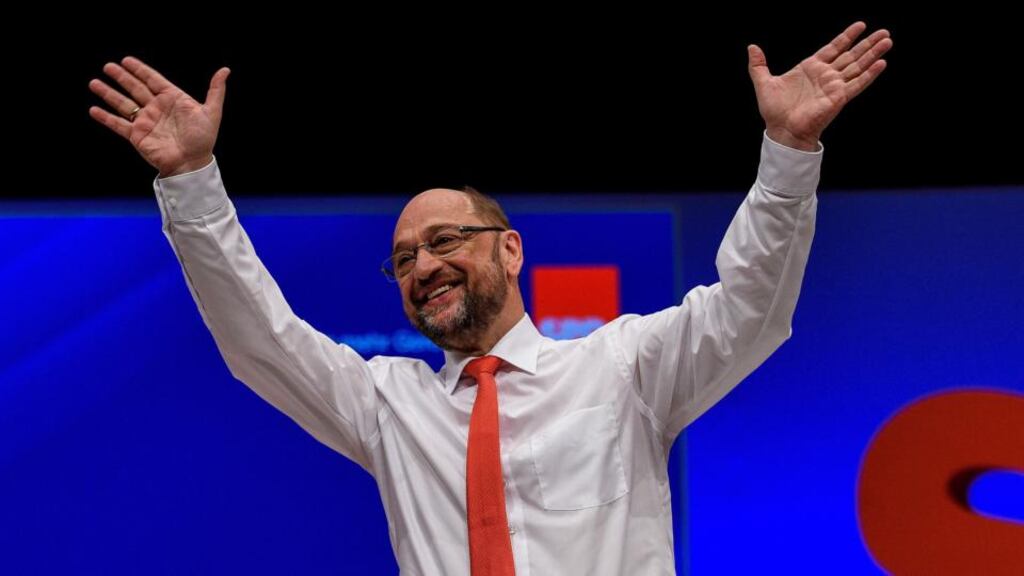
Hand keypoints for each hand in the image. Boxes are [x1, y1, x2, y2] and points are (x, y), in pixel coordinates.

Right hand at [89, 57, 229, 176]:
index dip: (140, 70)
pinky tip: (93, 109)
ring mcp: (146, 121)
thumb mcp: (211, 112)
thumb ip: (216, 90)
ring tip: (94, 82)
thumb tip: (225, 70)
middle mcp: (157, 108)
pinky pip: (118, 124)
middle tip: (107, 66)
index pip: (153, 80)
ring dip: (109, 93)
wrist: (192, 164)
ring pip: (123, 104)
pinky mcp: (137, 136)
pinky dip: (106, 118)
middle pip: (135, 88)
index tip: (127, 60)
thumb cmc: (203, 139)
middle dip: (121, 77)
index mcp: (172, 99)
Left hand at [748, 22, 891, 150]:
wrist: (781, 130)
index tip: (860, 25)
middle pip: (851, 55)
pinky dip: (869, 74)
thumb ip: (758, 65)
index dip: (847, 37)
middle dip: (867, 44)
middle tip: (884, 32)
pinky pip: (857, 83)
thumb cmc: (774, 110)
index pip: (833, 48)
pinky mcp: (839, 97)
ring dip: (873, 54)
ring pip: (858, 66)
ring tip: (888, 41)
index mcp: (811, 68)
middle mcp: (826, 76)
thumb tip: (752, 47)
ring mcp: (834, 86)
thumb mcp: (764, 83)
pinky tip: (881, 63)